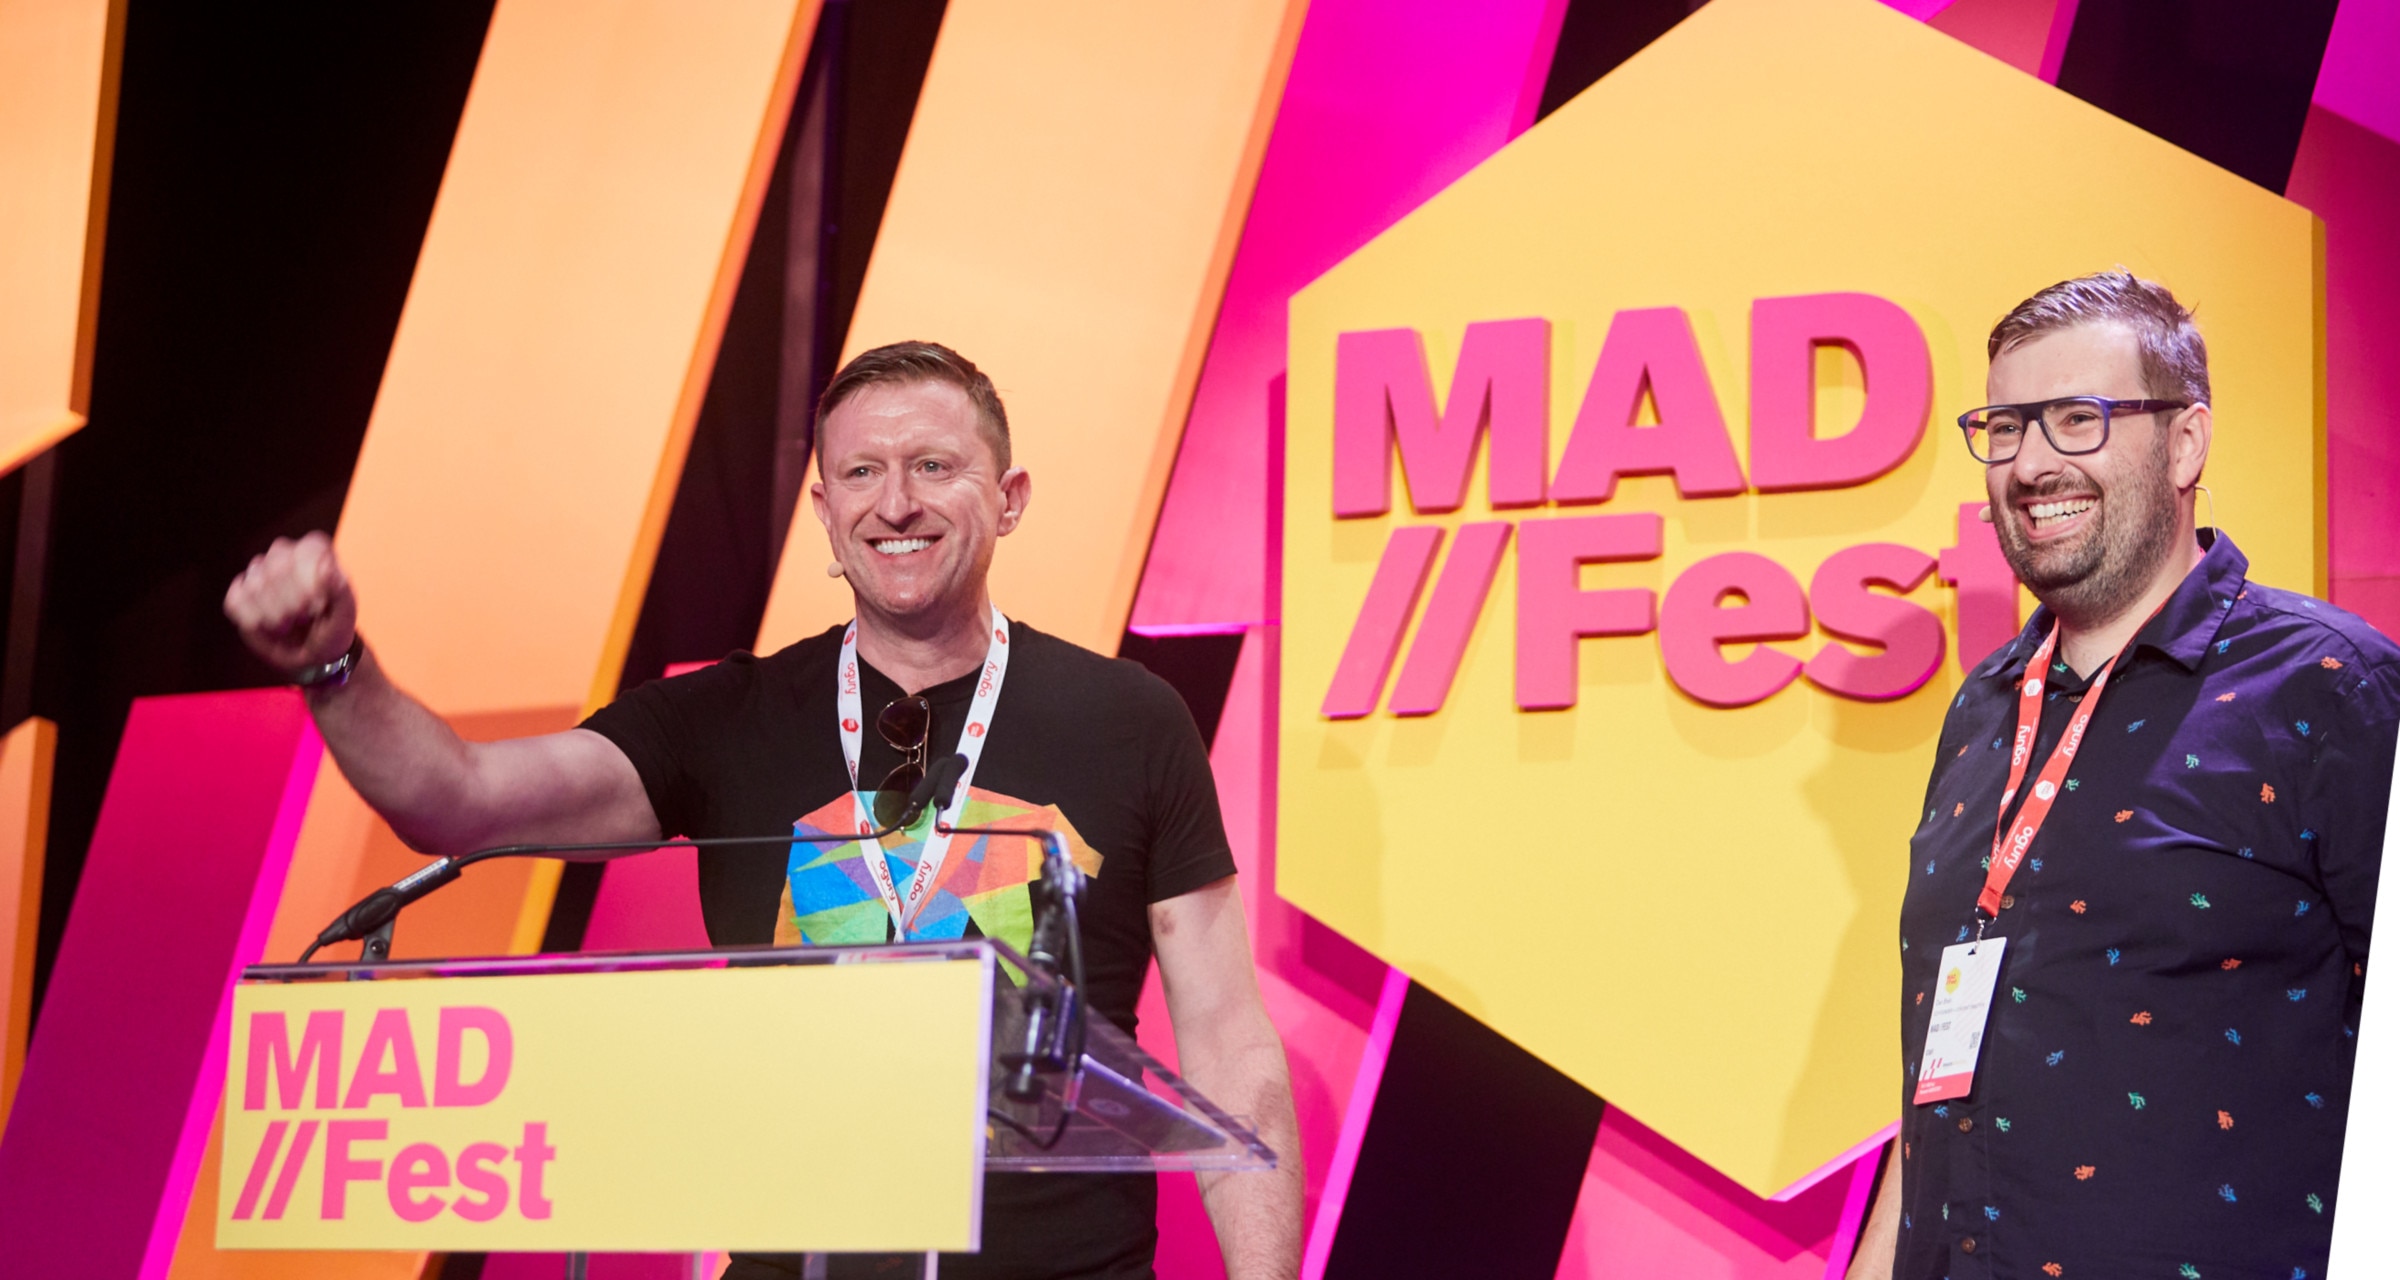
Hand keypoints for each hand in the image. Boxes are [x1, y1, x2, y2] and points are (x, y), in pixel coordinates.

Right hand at [225, 532, 357, 673]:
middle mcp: (284, 553)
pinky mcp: (240, 592)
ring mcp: (259, 571)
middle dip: (292, 604)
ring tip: (289, 623)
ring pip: (255, 587)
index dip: (310, 582)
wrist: (313, 652)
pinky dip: (252, 621)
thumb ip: (340, 589)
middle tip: (305, 617)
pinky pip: (235, 601)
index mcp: (314, 550)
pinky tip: (267, 626)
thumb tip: (327, 566)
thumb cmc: (333, 627)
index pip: (305, 552)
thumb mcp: (345, 613)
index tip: (319, 605)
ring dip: (274, 616)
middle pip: (276, 569)